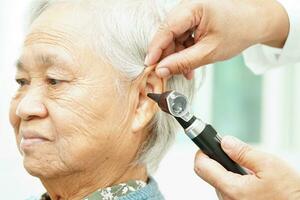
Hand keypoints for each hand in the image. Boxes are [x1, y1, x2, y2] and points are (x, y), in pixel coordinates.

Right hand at [145, 0, 288, 78]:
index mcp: (193, 7)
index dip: (155, 49)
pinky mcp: (192, 20)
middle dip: (168, 55)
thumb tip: (161, 70)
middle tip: (167, 73)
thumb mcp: (209, 52)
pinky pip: (181, 38)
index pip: (166, 28)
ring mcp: (189, 13)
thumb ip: (183, 62)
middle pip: (167, 34)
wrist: (255, 23)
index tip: (149, 66)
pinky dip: (183, 52)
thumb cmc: (238, 31)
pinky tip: (189, 65)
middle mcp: (188, 7)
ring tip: (185, 72)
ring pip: (173, 38)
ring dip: (176, 56)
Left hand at [194, 136, 299, 199]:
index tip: (207, 144)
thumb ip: (243, 152)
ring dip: (227, 170)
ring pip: (219, 181)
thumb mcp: (268, 165)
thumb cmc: (289, 194)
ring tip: (247, 168)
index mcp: (232, 188)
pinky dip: (234, 180)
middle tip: (233, 153)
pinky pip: (228, 189)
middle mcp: (227, 199)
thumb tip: (226, 142)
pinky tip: (249, 178)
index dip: (202, 152)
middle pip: (209, 174)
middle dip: (218, 160)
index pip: (201, 167)